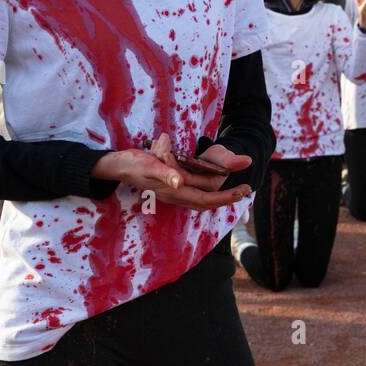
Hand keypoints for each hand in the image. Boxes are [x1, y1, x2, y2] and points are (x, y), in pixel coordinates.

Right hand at [90, 133, 248, 209]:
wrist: (118, 165)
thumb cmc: (134, 163)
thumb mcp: (150, 164)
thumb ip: (165, 174)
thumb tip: (180, 184)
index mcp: (174, 191)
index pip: (206, 199)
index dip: (225, 197)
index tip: (242, 191)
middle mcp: (176, 196)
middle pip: (206, 202)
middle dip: (227, 198)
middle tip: (246, 191)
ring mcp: (173, 193)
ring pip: (201, 199)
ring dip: (218, 196)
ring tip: (234, 190)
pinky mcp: (170, 187)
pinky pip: (193, 193)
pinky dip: (207, 191)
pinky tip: (212, 186)